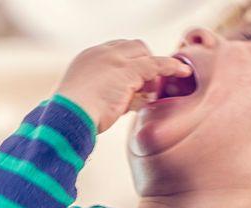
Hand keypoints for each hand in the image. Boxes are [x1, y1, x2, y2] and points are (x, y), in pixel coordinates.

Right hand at [55, 39, 191, 132]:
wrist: (67, 118)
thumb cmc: (72, 117)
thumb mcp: (87, 99)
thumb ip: (107, 93)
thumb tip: (127, 101)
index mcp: (88, 58)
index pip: (117, 51)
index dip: (130, 63)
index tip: (137, 80)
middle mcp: (101, 53)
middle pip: (133, 48)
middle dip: (144, 64)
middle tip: (147, 86)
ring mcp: (114, 60)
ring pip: (144, 55)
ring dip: (153, 71)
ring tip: (152, 92)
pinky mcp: (127, 71)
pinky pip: (156, 65)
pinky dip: (171, 67)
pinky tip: (183, 71)